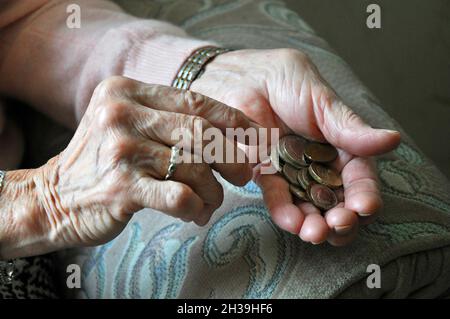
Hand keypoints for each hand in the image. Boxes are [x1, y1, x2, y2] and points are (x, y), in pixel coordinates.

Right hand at [1, 77, 253, 257]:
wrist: (54, 197)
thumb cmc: (103, 162)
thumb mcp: (128, 124)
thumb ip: (168, 119)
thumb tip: (231, 132)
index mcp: (127, 91)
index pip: (195, 100)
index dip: (232, 119)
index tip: (255, 136)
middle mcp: (122, 114)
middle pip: (200, 133)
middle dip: (232, 158)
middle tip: (243, 176)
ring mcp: (120, 151)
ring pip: (195, 167)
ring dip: (213, 191)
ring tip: (210, 203)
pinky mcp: (121, 188)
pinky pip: (180, 196)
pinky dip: (196, 207)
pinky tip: (193, 212)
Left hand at [191, 49, 400, 245]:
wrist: (237, 78)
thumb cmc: (281, 79)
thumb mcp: (320, 99)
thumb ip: (348, 126)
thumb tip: (392, 140)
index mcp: (340, 144)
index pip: (359, 176)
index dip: (365, 194)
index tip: (365, 207)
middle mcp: (319, 163)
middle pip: (337, 200)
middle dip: (341, 218)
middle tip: (339, 225)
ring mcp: (293, 172)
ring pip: (309, 206)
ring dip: (315, 224)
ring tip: (314, 232)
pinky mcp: (266, 175)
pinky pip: (277, 198)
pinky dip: (285, 212)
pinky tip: (292, 221)